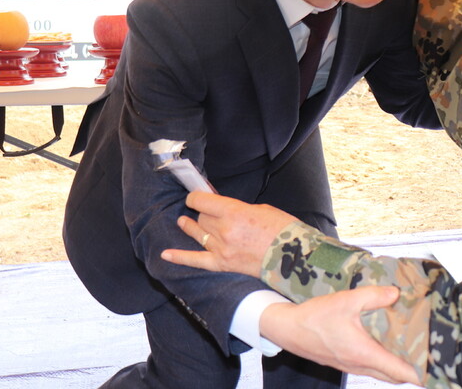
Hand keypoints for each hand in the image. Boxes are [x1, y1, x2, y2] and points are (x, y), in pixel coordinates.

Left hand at [161, 192, 294, 276]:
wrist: (296, 258)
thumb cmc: (284, 231)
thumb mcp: (263, 209)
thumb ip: (239, 209)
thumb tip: (226, 209)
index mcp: (234, 211)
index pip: (202, 200)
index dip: (197, 197)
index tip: (198, 196)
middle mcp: (223, 230)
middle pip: (201, 217)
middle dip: (201, 212)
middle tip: (205, 211)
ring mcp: (221, 249)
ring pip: (197, 233)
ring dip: (190, 226)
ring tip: (183, 222)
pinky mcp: (223, 265)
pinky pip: (196, 260)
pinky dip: (180, 257)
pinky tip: (165, 254)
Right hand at [261, 286, 421, 385]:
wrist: (289, 329)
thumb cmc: (316, 317)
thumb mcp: (347, 300)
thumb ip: (374, 296)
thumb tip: (396, 293)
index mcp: (364, 354)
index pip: (400, 372)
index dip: (420, 373)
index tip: (436, 369)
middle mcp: (360, 366)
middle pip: (394, 376)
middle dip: (413, 370)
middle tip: (429, 355)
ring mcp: (352, 367)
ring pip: (383, 374)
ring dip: (398, 366)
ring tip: (412, 350)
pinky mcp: (345, 363)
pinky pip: (371, 369)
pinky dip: (384, 362)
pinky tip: (387, 345)